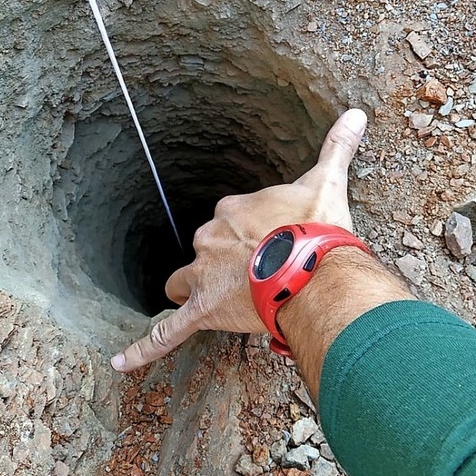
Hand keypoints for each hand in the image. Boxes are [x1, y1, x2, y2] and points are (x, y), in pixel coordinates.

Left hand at [110, 108, 367, 371]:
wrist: (311, 268)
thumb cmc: (315, 227)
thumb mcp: (326, 182)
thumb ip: (336, 147)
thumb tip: (357, 114)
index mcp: (233, 211)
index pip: (229, 220)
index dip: (248, 234)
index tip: (269, 242)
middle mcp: (210, 238)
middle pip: (205, 251)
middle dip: (223, 262)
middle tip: (257, 275)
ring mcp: (203, 275)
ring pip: (185, 283)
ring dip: (194, 289)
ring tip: (218, 300)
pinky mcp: (202, 311)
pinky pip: (166, 333)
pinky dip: (142, 348)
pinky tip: (118, 361)